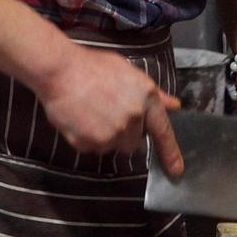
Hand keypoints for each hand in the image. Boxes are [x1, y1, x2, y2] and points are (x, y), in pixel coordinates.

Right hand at [34, 46, 184, 175]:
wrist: (59, 70)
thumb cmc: (92, 65)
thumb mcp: (127, 71)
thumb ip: (152, 93)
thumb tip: (174, 106)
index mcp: (145, 98)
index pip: (163, 131)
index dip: (170, 153)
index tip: (176, 170)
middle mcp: (133, 119)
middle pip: (133, 142)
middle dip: (123, 133)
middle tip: (106, 113)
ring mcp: (112, 133)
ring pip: (111, 145)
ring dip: (104, 136)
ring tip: (89, 112)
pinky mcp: (91, 143)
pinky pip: (92, 148)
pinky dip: (86, 138)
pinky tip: (78, 118)